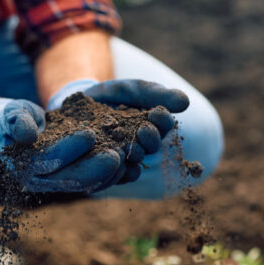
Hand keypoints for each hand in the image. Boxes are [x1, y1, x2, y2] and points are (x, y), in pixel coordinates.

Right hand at [0, 98, 122, 192]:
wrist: (15, 132)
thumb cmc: (11, 120)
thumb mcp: (11, 113)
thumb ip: (16, 121)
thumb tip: (27, 135)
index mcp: (25, 166)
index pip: (50, 160)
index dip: (69, 148)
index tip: (89, 133)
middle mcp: (42, 181)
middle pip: (72, 178)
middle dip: (97, 168)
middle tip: (118, 154)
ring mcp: (58, 183)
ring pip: (87, 183)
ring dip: (109, 174)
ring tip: (128, 159)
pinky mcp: (73, 180)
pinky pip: (95, 182)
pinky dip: (112, 175)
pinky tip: (129, 164)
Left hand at [47, 79, 189, 183]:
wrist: (78, 105)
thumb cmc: (110, 97)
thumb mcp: (130, 89)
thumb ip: (155, 93)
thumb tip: (185, 102)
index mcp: (152, 126)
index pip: (163, 125)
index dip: (162, 121)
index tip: (157, 112)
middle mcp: (140, 145)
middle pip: (151, 146)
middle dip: (150, 139)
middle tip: (143, 131)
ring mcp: (122, 157)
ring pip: (134, 162)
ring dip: (135, 155)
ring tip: (131, 148)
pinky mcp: (105, 167)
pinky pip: (114, 175)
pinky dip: (116, 171)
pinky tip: (115, 165)